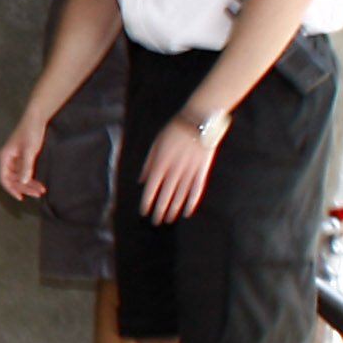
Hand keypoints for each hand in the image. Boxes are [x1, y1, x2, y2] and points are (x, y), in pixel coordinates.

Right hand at [0, 111, 50, 202]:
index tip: (21, 197)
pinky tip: (39, 183)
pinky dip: (32, 178)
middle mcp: (8, 159)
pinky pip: (25, 172)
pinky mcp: (22, 157)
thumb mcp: (29, 150)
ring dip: (30, 185)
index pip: (4, 179)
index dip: (11, 189)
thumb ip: (26, 166)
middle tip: (37, 194)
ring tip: (41, 190)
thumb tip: (24, 181)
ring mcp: (15, 159)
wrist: (36, 118)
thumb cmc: (30, 131)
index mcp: (5, 157)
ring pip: (20, 177)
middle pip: (13, 180)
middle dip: (25, 188)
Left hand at [138, 109, 221, 223]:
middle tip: (156, 222)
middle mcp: (174, 169)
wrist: (198, 120)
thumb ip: (149, 163)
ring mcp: (189, 170)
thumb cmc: (175, 130)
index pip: (152, 187)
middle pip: (165, 194)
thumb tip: (141, 181)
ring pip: (180, 195)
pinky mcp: (202, 170)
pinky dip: (191, 202)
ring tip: (169, 220)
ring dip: (174, 209)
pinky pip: (196, 190)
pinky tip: (187, 212)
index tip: (144, 212)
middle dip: (160, 210)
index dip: (147, 201)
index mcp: (161, 161)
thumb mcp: (157, 143)